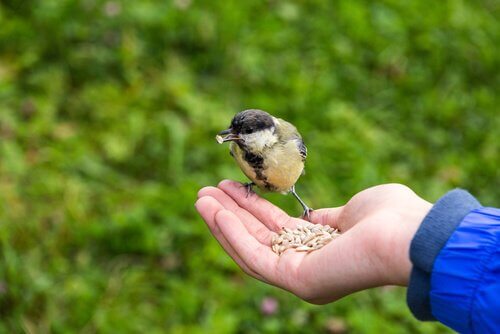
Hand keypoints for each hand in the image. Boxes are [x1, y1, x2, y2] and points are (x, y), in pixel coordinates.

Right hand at [195, 180, 431, 303]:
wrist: (409, 234)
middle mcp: (307, 265)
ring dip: (223, 222)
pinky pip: (254, 256)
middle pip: (258, 238)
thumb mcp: (350, 212)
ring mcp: (299, 276)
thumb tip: (307, 217)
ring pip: (249, 248)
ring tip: (200, 197)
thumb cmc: (390, 217)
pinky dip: (231, 233)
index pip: (276, 230)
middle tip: (206, 190)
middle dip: (231, 213)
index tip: (233, 187)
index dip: (252, 208)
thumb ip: (324, 217)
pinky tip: (215, 211)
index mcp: (321, 249)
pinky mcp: (294, 280)